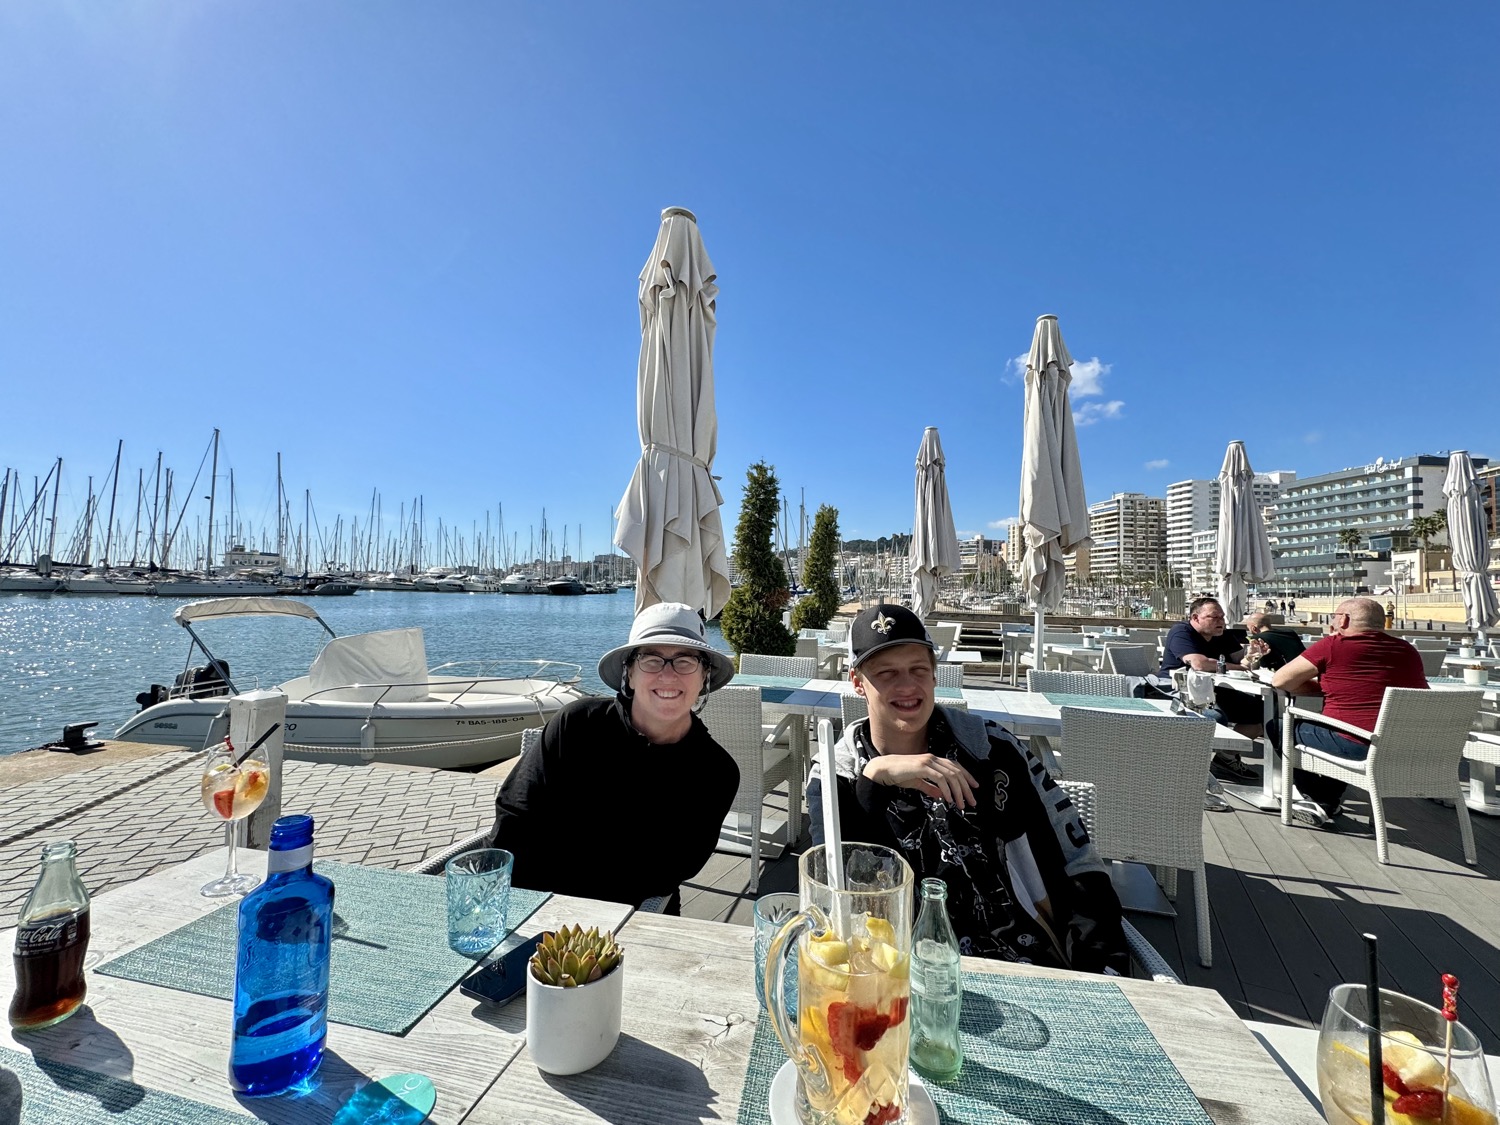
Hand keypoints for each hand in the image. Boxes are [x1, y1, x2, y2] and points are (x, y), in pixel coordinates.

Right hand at [863, 754, 978, 808]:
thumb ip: (930, 788)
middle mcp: (933, 759)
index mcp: (933, 760)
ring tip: (960, 804)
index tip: (974, 787)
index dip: (967, 776)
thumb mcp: (918, 782)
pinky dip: (946, 789)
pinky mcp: (922, 767)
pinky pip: (940, 778)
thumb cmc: (898, 774)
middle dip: (966, 788)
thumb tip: (941, 795)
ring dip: (958, 791)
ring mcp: (928, 762)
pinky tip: (948, 799)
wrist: (883, 769)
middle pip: (957, 772)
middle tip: (971, 801)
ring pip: (951, 776)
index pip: (955, 766)